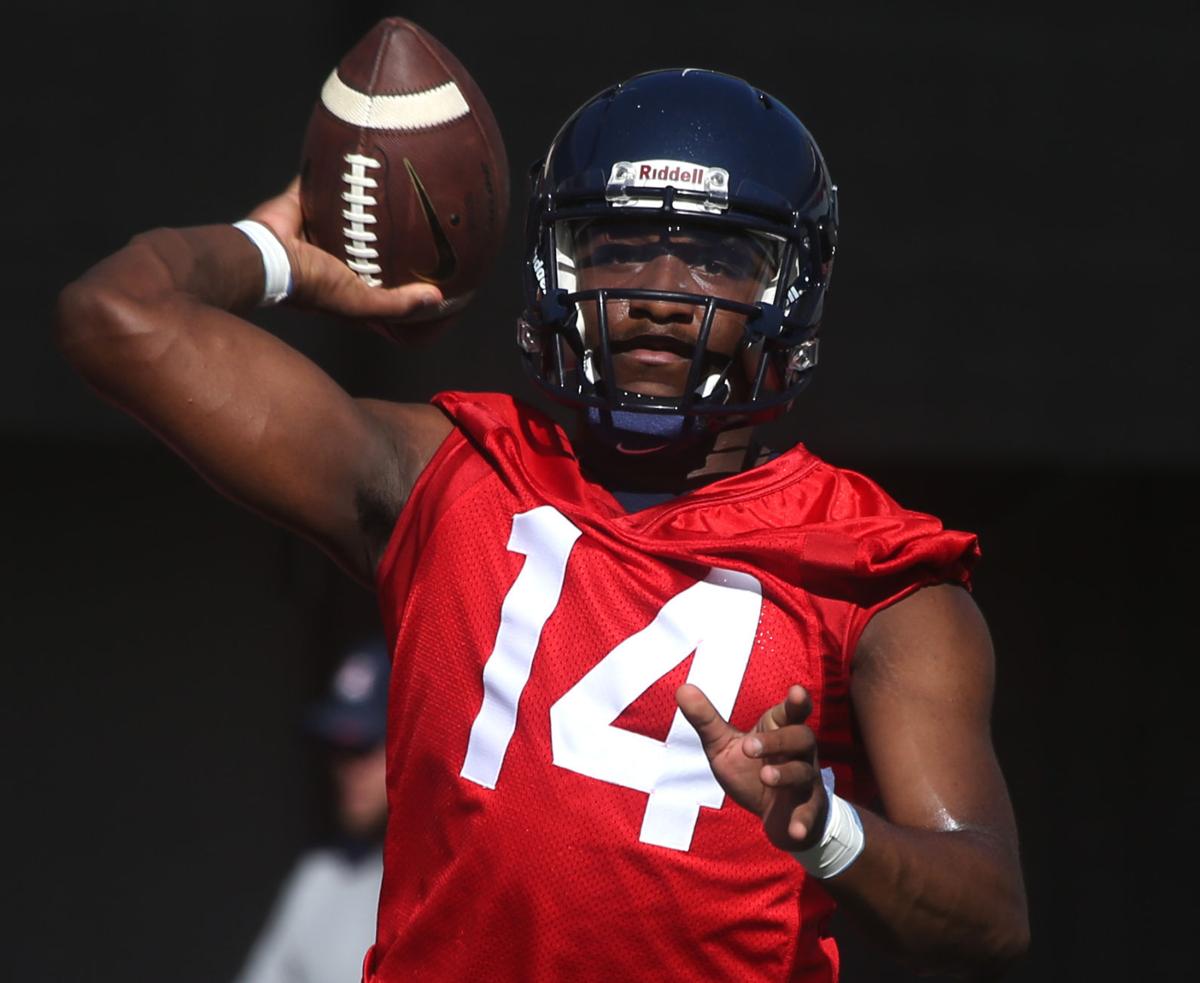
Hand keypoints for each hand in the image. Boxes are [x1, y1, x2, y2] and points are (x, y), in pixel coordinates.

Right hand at [247, 178, 442, 320]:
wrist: (267, 257)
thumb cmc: (312, 284)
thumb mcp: (360, 301)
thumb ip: (396, 302)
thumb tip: (437, 299)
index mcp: (344, 275)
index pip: (378, 270)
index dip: (400, 266)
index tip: (429, 255)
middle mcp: (331, 249)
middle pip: (366, 234)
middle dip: (385, 224)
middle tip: (417, 208)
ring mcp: (317, 222)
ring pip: (346, 205)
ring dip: (363, 193)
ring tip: (392, 177)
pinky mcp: (303, 198)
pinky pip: (320, 177)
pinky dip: (332, 166)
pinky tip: (353, 153)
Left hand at [676, 683, 827, 851]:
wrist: (773, 815)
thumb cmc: (749, 770)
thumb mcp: (723, 745)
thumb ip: (706, 719)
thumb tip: (681, 688)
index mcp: (779, 729)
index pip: (792, 711)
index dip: (797, 702)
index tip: (796, 691)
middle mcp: (798, 752)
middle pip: (801, 737)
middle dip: (777, 740)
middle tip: (749, 747)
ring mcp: (805, 780)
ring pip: (804, 772)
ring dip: (786, 773)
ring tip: (765, 777)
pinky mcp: (806, 809)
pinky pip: (809, 813)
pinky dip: (803, 822)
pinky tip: (796, 832)